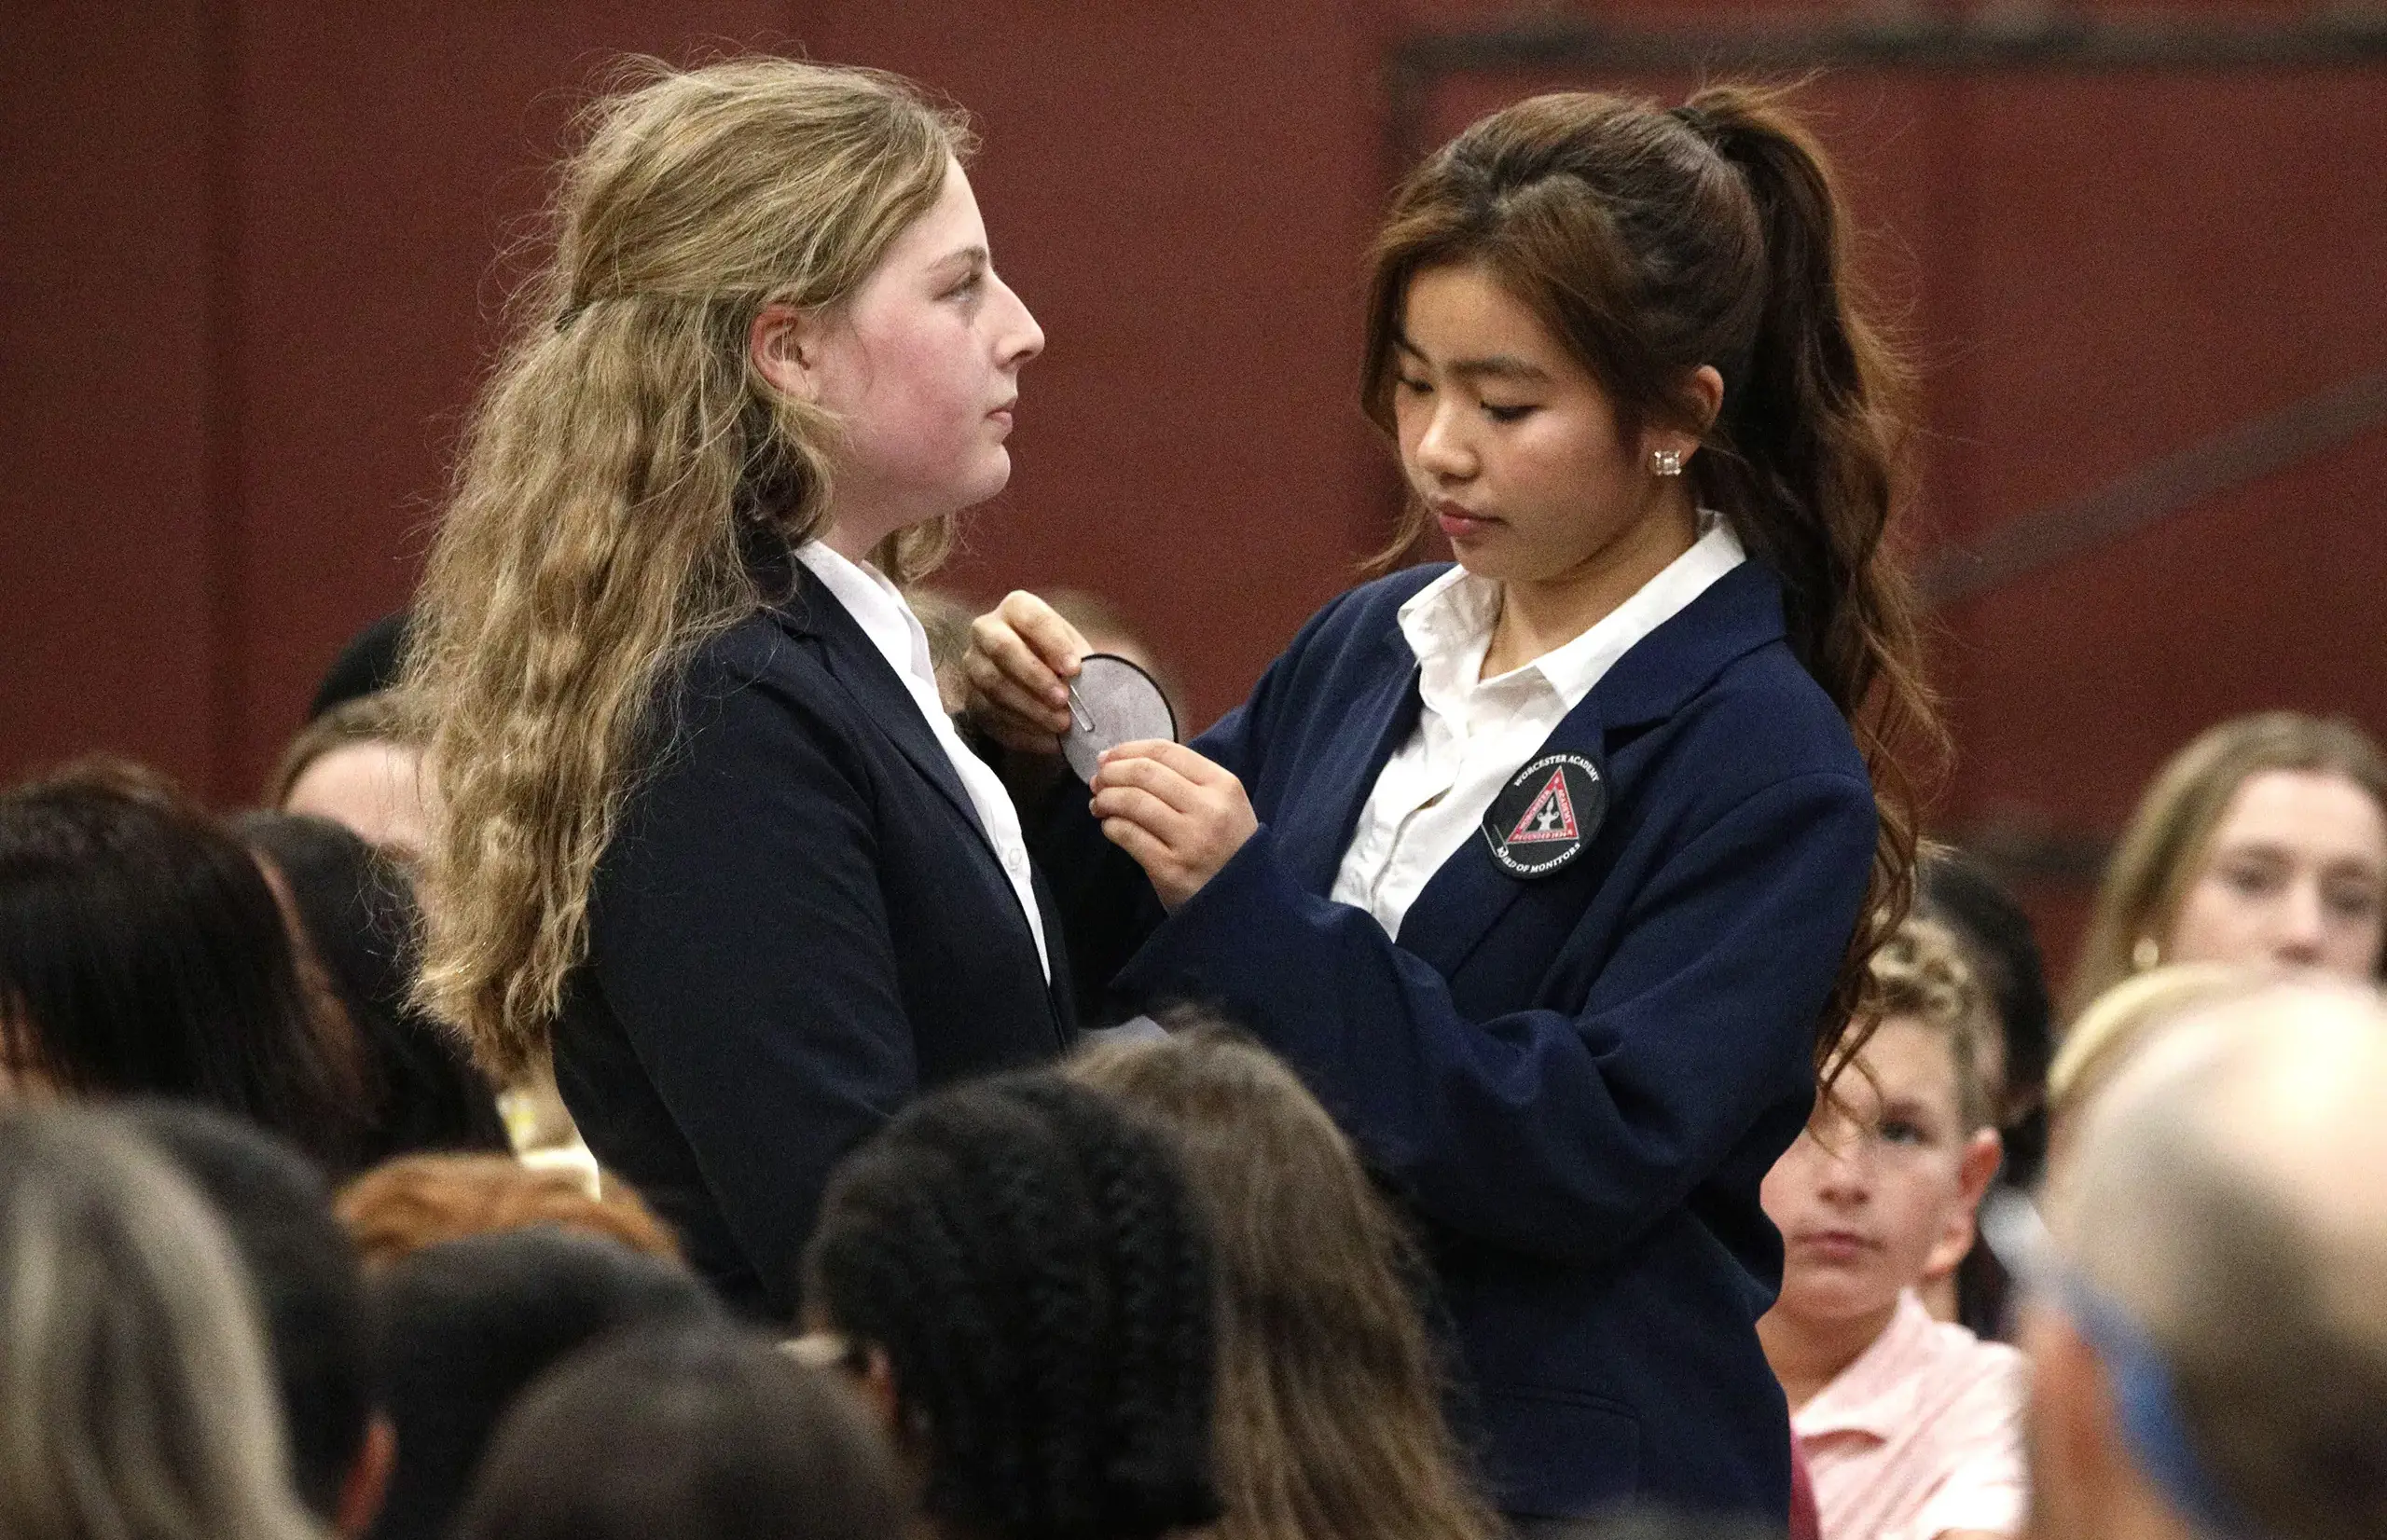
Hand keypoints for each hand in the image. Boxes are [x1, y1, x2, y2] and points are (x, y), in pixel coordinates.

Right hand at [963, 591, 1088, 753]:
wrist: (1037, 682)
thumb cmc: (1060, 659)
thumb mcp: (1073, 650)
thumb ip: (1078, 661)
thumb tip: (1089, 686)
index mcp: (1016, 608)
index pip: (1031, 617)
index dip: (1053, 643)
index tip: (1075, 668)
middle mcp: (986, 630)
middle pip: (1003, 648)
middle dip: (1035, 676)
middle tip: (1063, 699)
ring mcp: (973, 665)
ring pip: (994, 685)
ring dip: (1030, 707)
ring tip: (1061, 724)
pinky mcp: (971, 698)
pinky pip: (991, 714)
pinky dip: (1023, 730)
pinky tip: (1048, 739)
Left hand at [1090, 741, 1257, 909]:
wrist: (1243, 902)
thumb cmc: (1228, 848)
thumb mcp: (1224, 805)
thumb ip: (1187, 781)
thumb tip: (1126, 761)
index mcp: (1223, 785)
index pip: (1165, 751)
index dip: (1128, 750)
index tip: (1108, 758)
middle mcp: (1208, 809)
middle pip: (1144, 773)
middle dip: (1111, 773)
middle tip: (1097, 781)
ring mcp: (1190, 840)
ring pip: (1133, 802)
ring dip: (1106, 799)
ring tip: (1099, 804)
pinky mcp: (1170, 869)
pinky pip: (1128, 835)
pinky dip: (1111, 826)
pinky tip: (1110, 827)